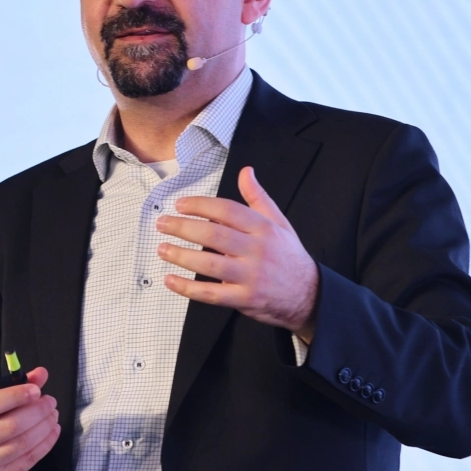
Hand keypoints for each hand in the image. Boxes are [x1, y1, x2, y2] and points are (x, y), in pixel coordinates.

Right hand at [0, 367, 59, 470]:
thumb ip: (11, 387)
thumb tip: (41, 374)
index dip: (16, 396)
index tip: (36, 390)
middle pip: (11, 425)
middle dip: (37, 412)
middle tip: (50, 402)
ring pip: (23, 443)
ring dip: (44, 427)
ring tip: (53, 415)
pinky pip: (29, 460)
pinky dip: (45, 443)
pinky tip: (52, 431)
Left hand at [155, 166, 319, 342]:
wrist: (309, 295)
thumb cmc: (288, 256)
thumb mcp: (279, 223)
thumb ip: (258, 197)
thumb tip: (246, 171)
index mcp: (264, 228)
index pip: (227, 210)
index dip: (201, 205)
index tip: (179, 204)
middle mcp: (257, 250)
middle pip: (214, 234)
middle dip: (183, 227)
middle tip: (162, 223)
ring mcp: (251, 276)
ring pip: (210, 263)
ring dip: (181, 255)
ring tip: (162, 249)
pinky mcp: (245, 299)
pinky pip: (212, 294)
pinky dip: (188, 288)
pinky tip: (170, 280)